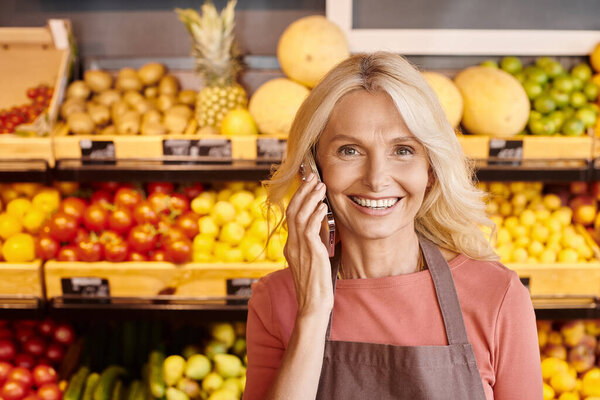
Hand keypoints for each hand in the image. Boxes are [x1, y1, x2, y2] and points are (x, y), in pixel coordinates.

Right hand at [284, 172, 332, 318]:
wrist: (313, 305)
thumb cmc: (316, 285)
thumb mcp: (315, 258)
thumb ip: (316, 241)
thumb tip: (323, 222)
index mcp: (291, 246)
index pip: (292, 216)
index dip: (299, 198)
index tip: (309, 185)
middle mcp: (291, 245)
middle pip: (292, 210)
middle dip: (303, 191)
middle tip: (313, 177)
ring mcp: (298, 248)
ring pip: (299, 215)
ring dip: (310, 198)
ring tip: (320, 185)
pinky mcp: (309, 253)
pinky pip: (309, 228)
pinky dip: (315, 214)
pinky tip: (322, 206)